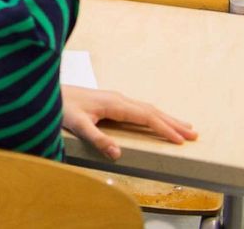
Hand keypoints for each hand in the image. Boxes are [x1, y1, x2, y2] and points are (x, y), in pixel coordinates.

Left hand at [60, 85, 195, 160]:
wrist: (49, 89)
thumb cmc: (61, 106)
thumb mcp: (77, 125)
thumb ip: (97, 139)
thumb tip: (118, 154)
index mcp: (115, 104)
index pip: (146, 117)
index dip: (164, 129)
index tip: (181, 140)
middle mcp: (118, 99)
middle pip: (152, 111)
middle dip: (173, 123)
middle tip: (194, 135)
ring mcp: (115, 98)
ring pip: (147, 108)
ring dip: (166, 118)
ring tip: (185, 127)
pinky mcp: (110, 101)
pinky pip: (139, 108)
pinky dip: (154, 115)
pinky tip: (156, 119)